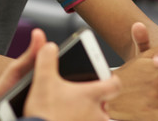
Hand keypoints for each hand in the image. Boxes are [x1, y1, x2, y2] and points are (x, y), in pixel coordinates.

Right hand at [0, 28, 120, 120]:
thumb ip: (46, 59)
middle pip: (106, 103)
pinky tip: (69, 119)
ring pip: (98, 118)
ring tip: (74, 111)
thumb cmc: (44, 112)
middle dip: (96, 99)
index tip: (107, 77)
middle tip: (82, 95)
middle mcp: (97, 113)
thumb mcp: (42, 81)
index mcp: (92, 95)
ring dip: (89, 114)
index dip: (112, 79)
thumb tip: (49, 46)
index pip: (115, 85)